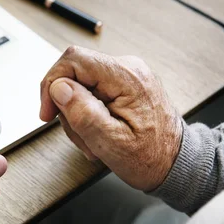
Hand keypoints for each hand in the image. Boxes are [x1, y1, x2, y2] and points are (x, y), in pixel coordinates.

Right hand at [40, 46, 182, 191]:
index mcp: (127, 77)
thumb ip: (83, 113)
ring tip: (92, 139)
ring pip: (79, 83)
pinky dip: (86, 112)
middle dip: (66, 105)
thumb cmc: (151, 158)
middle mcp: (128, 68)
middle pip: (73, 72)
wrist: (176, 163)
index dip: (52, 83)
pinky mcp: (122, 84)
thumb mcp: (111, 142)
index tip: (47, 112)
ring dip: (76, 114)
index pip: (73, 59)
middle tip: (78, 134)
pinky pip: (90, 90)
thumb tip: (58, 87)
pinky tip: (97, 132)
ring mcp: (126, 75)